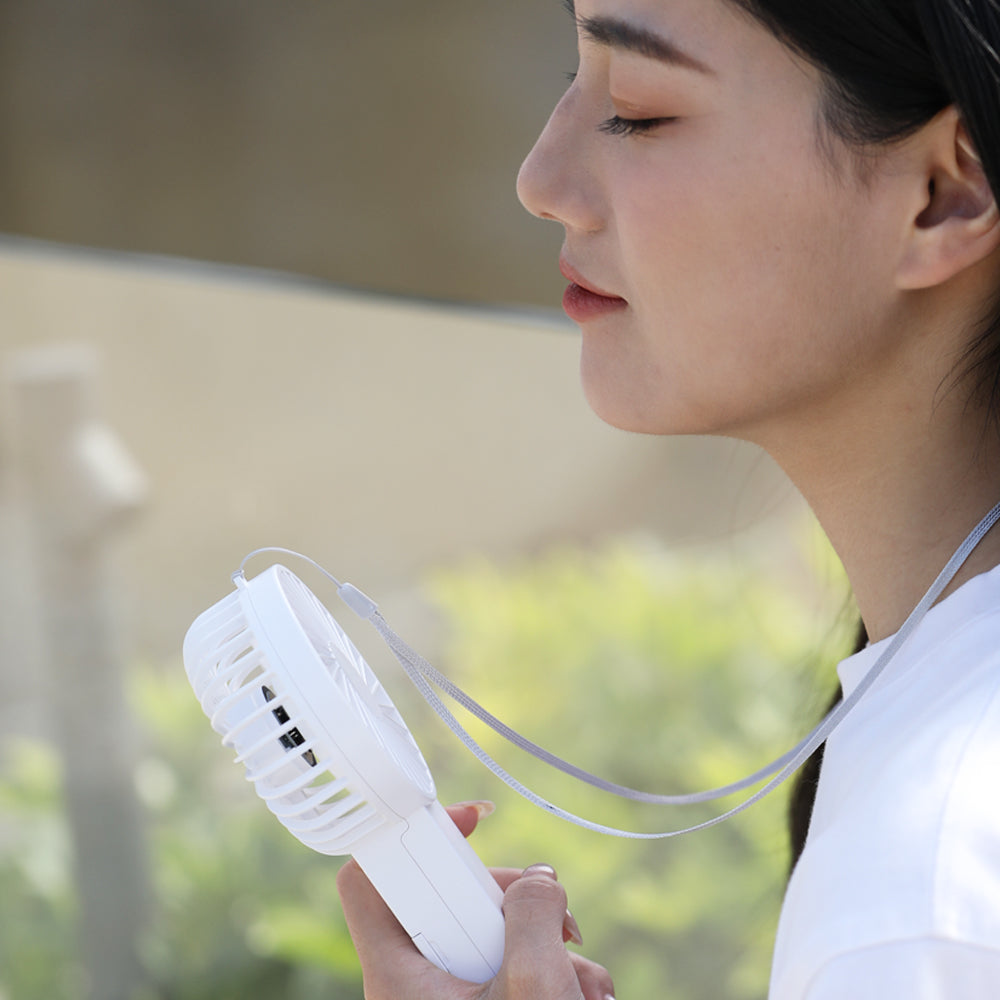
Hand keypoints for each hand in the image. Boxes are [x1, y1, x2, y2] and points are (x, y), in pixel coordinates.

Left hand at [336, 803, 615, 999]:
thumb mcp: (533, 986)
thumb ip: (532, 913)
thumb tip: (539, 881)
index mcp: (396, 978)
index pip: (369, 881)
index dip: (411, 835)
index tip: (472, 820)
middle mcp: (414, 986)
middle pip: (447, 898)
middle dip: (515, 898)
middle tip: (558, 911)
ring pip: (489, 932)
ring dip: (548, 942)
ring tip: (584, 981)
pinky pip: (510, 966)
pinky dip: (551, 970)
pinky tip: (585, 994)